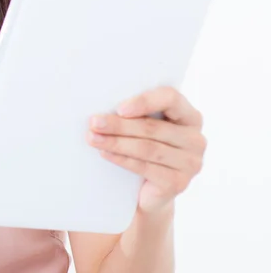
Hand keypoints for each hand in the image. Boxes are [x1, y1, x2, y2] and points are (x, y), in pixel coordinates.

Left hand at [87, 86, 206, 213]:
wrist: (151, 191)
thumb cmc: (146, 147)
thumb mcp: (145, 126)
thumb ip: (136, 113)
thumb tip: (104, 107)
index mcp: (190, 116)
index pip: (171, 98)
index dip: (145, 101)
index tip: (119, 108)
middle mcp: (196, 139)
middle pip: (152, 127)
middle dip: (119, 124)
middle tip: (94, 122)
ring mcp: (190, 163)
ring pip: (146, 148)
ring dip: (116, 142)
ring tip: (93, 138)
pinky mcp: (179, 183)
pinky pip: (145, 167)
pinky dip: (121, 159)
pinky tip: (105, 153)